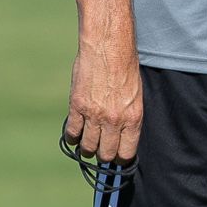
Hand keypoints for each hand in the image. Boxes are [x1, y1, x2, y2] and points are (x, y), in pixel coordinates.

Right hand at [64, 38, 142, 164]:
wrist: (108, 47)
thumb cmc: (125, 67)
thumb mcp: (135, 95)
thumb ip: (128, 117)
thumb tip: (120, 137)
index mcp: (133, 118)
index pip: (126, 153)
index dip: (120, 159)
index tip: (116, 157)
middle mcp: (114, 120)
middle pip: (105, 154)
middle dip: (103, 155)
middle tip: (101, 149)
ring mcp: (94, 114)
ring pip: (87, 147)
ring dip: (87, 148)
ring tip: (87, 143)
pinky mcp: (77, 106)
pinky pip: (71, 132)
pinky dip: (72, 137)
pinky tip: (75, 134)